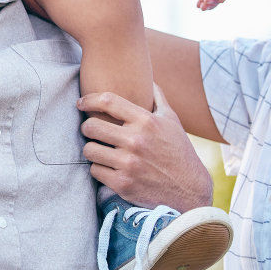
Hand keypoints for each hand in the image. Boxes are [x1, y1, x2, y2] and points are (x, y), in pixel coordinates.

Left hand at [78, 83, 212, 211]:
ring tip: (101, 150)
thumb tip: (148, 79)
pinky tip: (108, 167)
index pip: (107, 101)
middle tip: (92, 131)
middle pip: (91, 126)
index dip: (89, 100)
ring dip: (92, 150)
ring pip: (89, 150)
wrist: (189, 190)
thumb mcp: (172, 121)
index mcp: (146, 121)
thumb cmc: (179, 151)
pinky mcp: (122, 183)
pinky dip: (99, 169)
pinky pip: (94, 170)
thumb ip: (158, 98)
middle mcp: (136, 140)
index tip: (80, 103)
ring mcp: (128, 163)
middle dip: (87, 128)